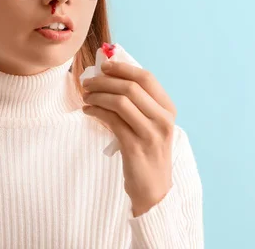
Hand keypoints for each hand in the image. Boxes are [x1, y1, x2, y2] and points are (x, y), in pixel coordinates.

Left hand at [81, 60, 177, 215]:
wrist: (153, 188)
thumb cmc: (147, 151)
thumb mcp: (149, 124)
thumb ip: (137, 102)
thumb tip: (109, 75)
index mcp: (168, 109)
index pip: (146, 78)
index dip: (123, 68)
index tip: (104, 65)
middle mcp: (163, 119)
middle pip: (130, 87)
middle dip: (104, 81)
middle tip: (87, 82)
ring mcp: (150, 134)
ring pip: (120, 102)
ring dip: (98, 95)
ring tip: (86, 96)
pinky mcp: (135, 148)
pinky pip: (112, 121)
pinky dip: (96, 111)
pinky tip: (88, 111)